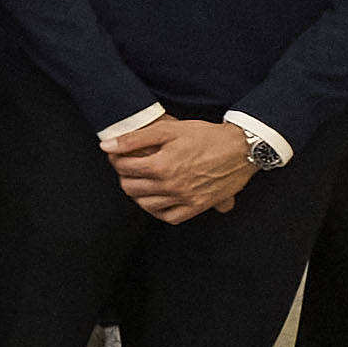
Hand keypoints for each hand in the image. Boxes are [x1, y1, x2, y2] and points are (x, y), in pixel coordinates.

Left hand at [105, 113, 253, 224]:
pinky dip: (158, 211)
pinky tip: (157, 200)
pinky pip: (169, 217)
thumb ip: (135, 139)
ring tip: (142, 181)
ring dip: (138, 193)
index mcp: (162, 166)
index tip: (119, 155)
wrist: (241, 149)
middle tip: (130, 167)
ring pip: (146, 205)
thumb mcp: (169, 129)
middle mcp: (171, 186)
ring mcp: (185, 199)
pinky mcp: (197, 207)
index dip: (117, 159)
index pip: (124, 168)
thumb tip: (106, 147)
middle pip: (131, 188)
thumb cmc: (206, 136)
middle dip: (125, 176)